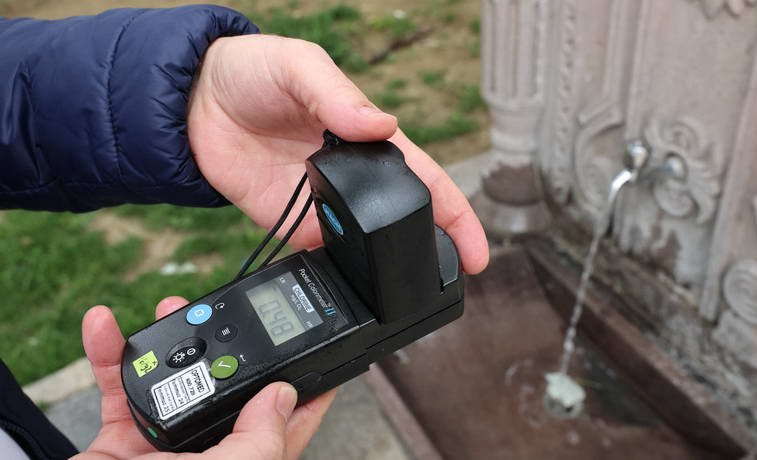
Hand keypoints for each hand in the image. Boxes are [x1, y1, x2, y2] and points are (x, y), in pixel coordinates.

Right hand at [76, 297, 335, 458]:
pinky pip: (117, 386)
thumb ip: (260, 440)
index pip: (286, 423)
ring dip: (168, 338)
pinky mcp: (121, 437)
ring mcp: (164, 443)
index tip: (317, 349)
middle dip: (226, 344)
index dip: (304, 387)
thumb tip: (284, 396)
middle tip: (224, 313)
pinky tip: (105, 326)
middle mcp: (207, 453)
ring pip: (175, 377)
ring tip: (169, 309)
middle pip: (227, 386)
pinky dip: (109, 354)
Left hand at [188, 35, 488, 273]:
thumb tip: (380, 125)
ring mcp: (323, 205)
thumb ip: (337, 96)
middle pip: (403, 221)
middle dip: (433, 252)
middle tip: (452, 283)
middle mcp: (353, 177)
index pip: (426, 180)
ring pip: (366, 246)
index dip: (456, 215)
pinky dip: (336, 277)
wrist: (192, 103)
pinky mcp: (289, 224)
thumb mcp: (299, 66)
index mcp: (368, 138)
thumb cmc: (252, 72)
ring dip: (385, 270)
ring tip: (409, 297)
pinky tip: (351, 294)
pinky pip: (318, 257)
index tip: (477, 250)